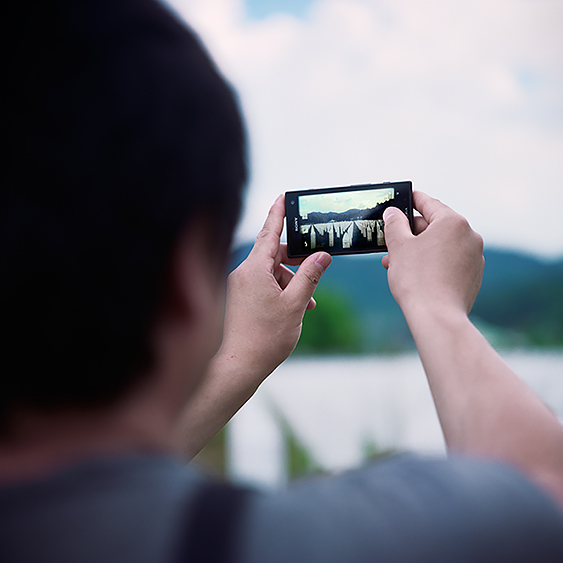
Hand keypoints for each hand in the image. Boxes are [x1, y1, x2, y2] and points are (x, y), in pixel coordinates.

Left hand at [220, 195, 331, 376]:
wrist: (241, 365)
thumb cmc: (266, 337)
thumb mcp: (296, 303)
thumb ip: (310, 275)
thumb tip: (322, 255)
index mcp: (253, 269)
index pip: (269, 233)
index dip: (279, 214)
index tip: (284, 197)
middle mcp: (243, 273)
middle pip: (274, 253)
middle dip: (297, 261)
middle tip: (316, 268)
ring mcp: (240, 286)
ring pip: (271, 272)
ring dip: (292, 281)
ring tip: (307, 303)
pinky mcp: (240, 298)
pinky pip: (264, 284)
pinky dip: (281, 291)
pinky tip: (296, 308)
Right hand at [382, 191, 483, 317]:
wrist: (437, 317)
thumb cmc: (417, 279)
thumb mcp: (399, 246)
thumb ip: (394, 224)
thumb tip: (393, 213)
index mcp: (453, 222)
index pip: (429, 203)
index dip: (411, 200)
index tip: (402, 199)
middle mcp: (469, 236)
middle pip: (436, 226)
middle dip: (411, 233)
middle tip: (391, 240)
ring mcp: (474, 257)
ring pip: (441, 246)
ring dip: (419, 250)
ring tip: (396, 262)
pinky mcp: (473, 276)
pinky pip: (450, 262)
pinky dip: (433, 263)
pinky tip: (415, 274)